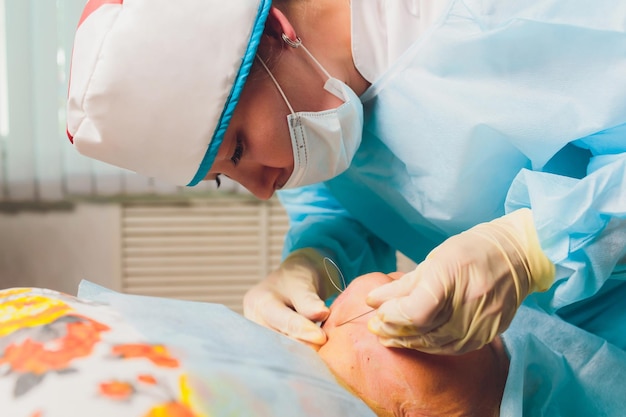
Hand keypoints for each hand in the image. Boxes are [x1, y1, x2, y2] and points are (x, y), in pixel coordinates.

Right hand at [243, 248, 329, 349]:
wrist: (294, 280)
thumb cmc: (298, 279)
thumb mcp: (304, 283)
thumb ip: (309, 300)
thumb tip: (321, 313)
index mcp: (260, 301)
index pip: (283, 320)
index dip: (303, 330)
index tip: (321, 337)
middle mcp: (254, 319)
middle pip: (280, 339)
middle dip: (302, 345)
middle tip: (322, 348)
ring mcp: (259, 332)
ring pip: (281, 348)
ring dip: (300, 351)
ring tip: (318, 352)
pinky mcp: (266, 342)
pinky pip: (282, 350)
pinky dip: (297, 352)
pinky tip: (310, 354)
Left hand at [366, 208, 554, 354]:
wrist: (518, 256)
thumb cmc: (472, 250)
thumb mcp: (434, 259)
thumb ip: (403, 284)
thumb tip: (374, 300)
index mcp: (452, 276)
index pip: (415, 311)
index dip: (392, 317)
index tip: (377, 313)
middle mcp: (468, 303)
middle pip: (422, 330)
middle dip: (393, 331)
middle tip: (375, 327)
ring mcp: (480, 323)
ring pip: (434, 344)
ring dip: (407, 342)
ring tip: (389, 336)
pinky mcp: (486, 335)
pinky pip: (450, 349)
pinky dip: (428, 346)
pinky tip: (415, 340)